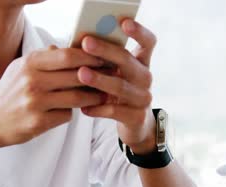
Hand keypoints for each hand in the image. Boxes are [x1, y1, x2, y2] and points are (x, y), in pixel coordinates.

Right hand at [0, 47, 106, 148]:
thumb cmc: (7, 93)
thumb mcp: (19, 68)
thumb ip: (43, 57)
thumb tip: (66, 48)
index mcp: (30, 63)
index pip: (68, 55)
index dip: (90, 56)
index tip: (104, 58)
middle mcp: (32, 81)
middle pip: (77, 75)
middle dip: (98, 76)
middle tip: (110, 77)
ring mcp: (35, 103)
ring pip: (77, 98)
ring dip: (92, 97)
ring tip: (100, 96)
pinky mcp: (38, 123)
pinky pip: (67, 115)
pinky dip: (71, 113)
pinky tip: (69, 111)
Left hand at [78, 19, 157, 153]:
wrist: (135, 125)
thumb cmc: (118, 93)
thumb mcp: (115, 74)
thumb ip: (102, 60)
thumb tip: (77, 43)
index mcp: (141, 62)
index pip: (148, 42)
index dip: (139, 32)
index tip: (124, 22)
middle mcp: (145, 78)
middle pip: (128, 61)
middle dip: (106, 51)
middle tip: (86, 43)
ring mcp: (143, 98)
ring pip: (120, 86)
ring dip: (100, 80)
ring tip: (82, 74)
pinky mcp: (136, 117)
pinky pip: (115, 111)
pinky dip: (98, 109)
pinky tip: (84, 107)